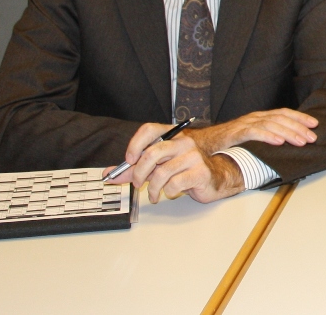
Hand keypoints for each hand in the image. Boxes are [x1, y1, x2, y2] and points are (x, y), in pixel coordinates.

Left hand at [114, 123, 244, 203]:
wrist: (214, 178)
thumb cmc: (184, 170)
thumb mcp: (158, 167)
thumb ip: (135, 169)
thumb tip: (111, 174)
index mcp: (172, 136)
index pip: (149, 129)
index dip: (135, 144)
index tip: (128, 161)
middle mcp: (183, 142)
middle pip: (152, 153)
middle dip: (139, 173)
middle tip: (138, 184)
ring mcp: (193, 156)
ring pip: (161, 173)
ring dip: (153, 189)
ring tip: (154, 194)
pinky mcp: (200, 172)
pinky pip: (174, 184)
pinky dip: (168, 192)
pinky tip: (170, 192)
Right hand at [187, 109, 318, 155]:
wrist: (203, 143)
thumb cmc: (228, 142)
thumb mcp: (251, 138)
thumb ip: (266, 137)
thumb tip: (287, 144)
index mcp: (259, 117)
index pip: (283, 113)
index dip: (300, 117)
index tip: (314, 124)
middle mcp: (254, 117)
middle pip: (281, 119)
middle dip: (299, 127)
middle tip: (312, 137)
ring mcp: (245, 123)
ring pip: (271, 124)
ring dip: (288, 132)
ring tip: (300, 141)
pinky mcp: (236, 133)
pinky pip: (254, 132)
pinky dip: (268, 136)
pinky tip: (278, 142)